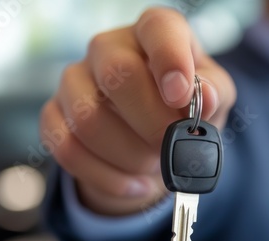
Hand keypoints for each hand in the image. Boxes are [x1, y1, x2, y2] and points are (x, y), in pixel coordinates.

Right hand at [40, 7, 235, 215]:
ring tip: (156, 165)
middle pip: (118, 75)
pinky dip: (109, 178)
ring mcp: (75, 79)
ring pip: (89, 119)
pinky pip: (67, 149)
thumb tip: (206, 96)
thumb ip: (215, 92)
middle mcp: (109, 47)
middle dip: (153, 125)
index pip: (158, 27)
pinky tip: (137, 184)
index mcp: (154, 33)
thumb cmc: (185, 110)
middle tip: (171, 148)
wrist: (151, 140)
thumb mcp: (213, 97)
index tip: (180, 97)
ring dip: (131, 157)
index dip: (170, 60)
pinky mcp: (53, 114)